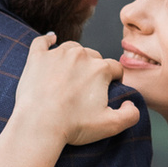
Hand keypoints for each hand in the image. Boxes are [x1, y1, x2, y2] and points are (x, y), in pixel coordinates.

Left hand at [10, 33, 139, 148]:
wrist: (39, 125)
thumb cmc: (73, 126)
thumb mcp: (110, 125)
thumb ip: (130, 115)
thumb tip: (130, 103)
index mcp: (100, 69)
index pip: (115, 68)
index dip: (115, 79)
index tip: (108, 89)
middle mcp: (80, 55)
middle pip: (93, 56)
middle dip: (93, 69)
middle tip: (85, 88)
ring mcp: (57, 54)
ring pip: (71, 48)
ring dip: (74, 57)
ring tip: (70, 73)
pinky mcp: (37, 57)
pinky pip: (42, 42)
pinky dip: (47, 40)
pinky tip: (50, 40)